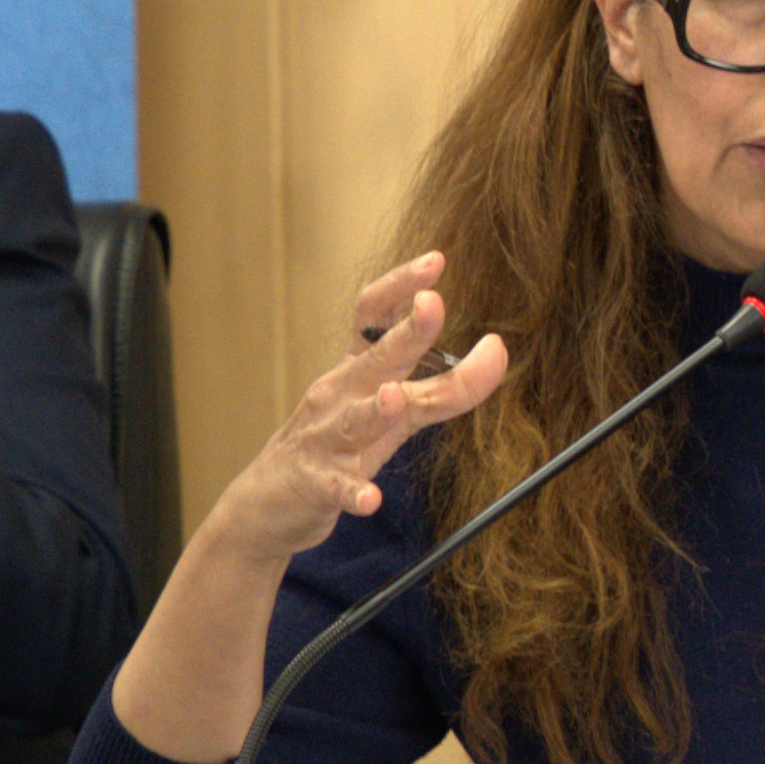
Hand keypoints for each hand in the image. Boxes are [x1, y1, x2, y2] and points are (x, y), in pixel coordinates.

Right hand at [198, 254, 509, 575]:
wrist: (268, 503)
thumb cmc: (336, 445)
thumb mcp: (391, 411)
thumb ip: (444, 386)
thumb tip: (497, 352)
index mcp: (355, 369)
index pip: (373, 314)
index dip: (401, 284)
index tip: (435, 260)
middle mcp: (339, 394)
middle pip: (376, 359)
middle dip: (406, 332)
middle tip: (433, 303)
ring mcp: (324, 438)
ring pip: (355, 419)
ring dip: (375, 409)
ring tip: (393, 398)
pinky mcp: (315, 483)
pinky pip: (337, 487)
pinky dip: (353, 492)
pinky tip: (371, 499)